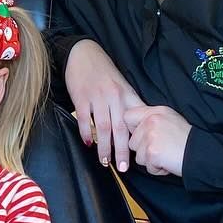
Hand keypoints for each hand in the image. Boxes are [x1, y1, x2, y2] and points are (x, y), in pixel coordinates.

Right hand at [64, 40, 143, 172]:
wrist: (83, 54)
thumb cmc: (104, 72)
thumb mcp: (122, 85)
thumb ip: (130, 104)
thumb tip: (139, 125)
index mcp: (126, 95)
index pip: (135, 121)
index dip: (138, 139)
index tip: (141, 155)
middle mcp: (114, 97)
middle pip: (120, 129)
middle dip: (122, 150)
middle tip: (123, 168)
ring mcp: (97, 98)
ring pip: (103, 127)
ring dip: (104, 147)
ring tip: (105, 162)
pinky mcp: (81, 97)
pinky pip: (85, 119)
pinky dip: (87, 133)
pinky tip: (88, 143)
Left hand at [123, 104, 192, 176]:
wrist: (203, 152)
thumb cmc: (187, 140)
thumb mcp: (170, 120)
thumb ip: (151, 120)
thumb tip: (133, 127)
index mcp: (155, 112)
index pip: (128, 116)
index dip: (132, 129)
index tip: (143, 136)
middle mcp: (151, 121)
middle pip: (132, 142)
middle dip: (144, 150)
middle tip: (163, 148)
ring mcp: (151, 136)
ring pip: (138, 156)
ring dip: (152, 161)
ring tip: (168, 155)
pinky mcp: (152, 152)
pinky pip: (148, 167)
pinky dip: (158, 169)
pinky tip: (170, 162)